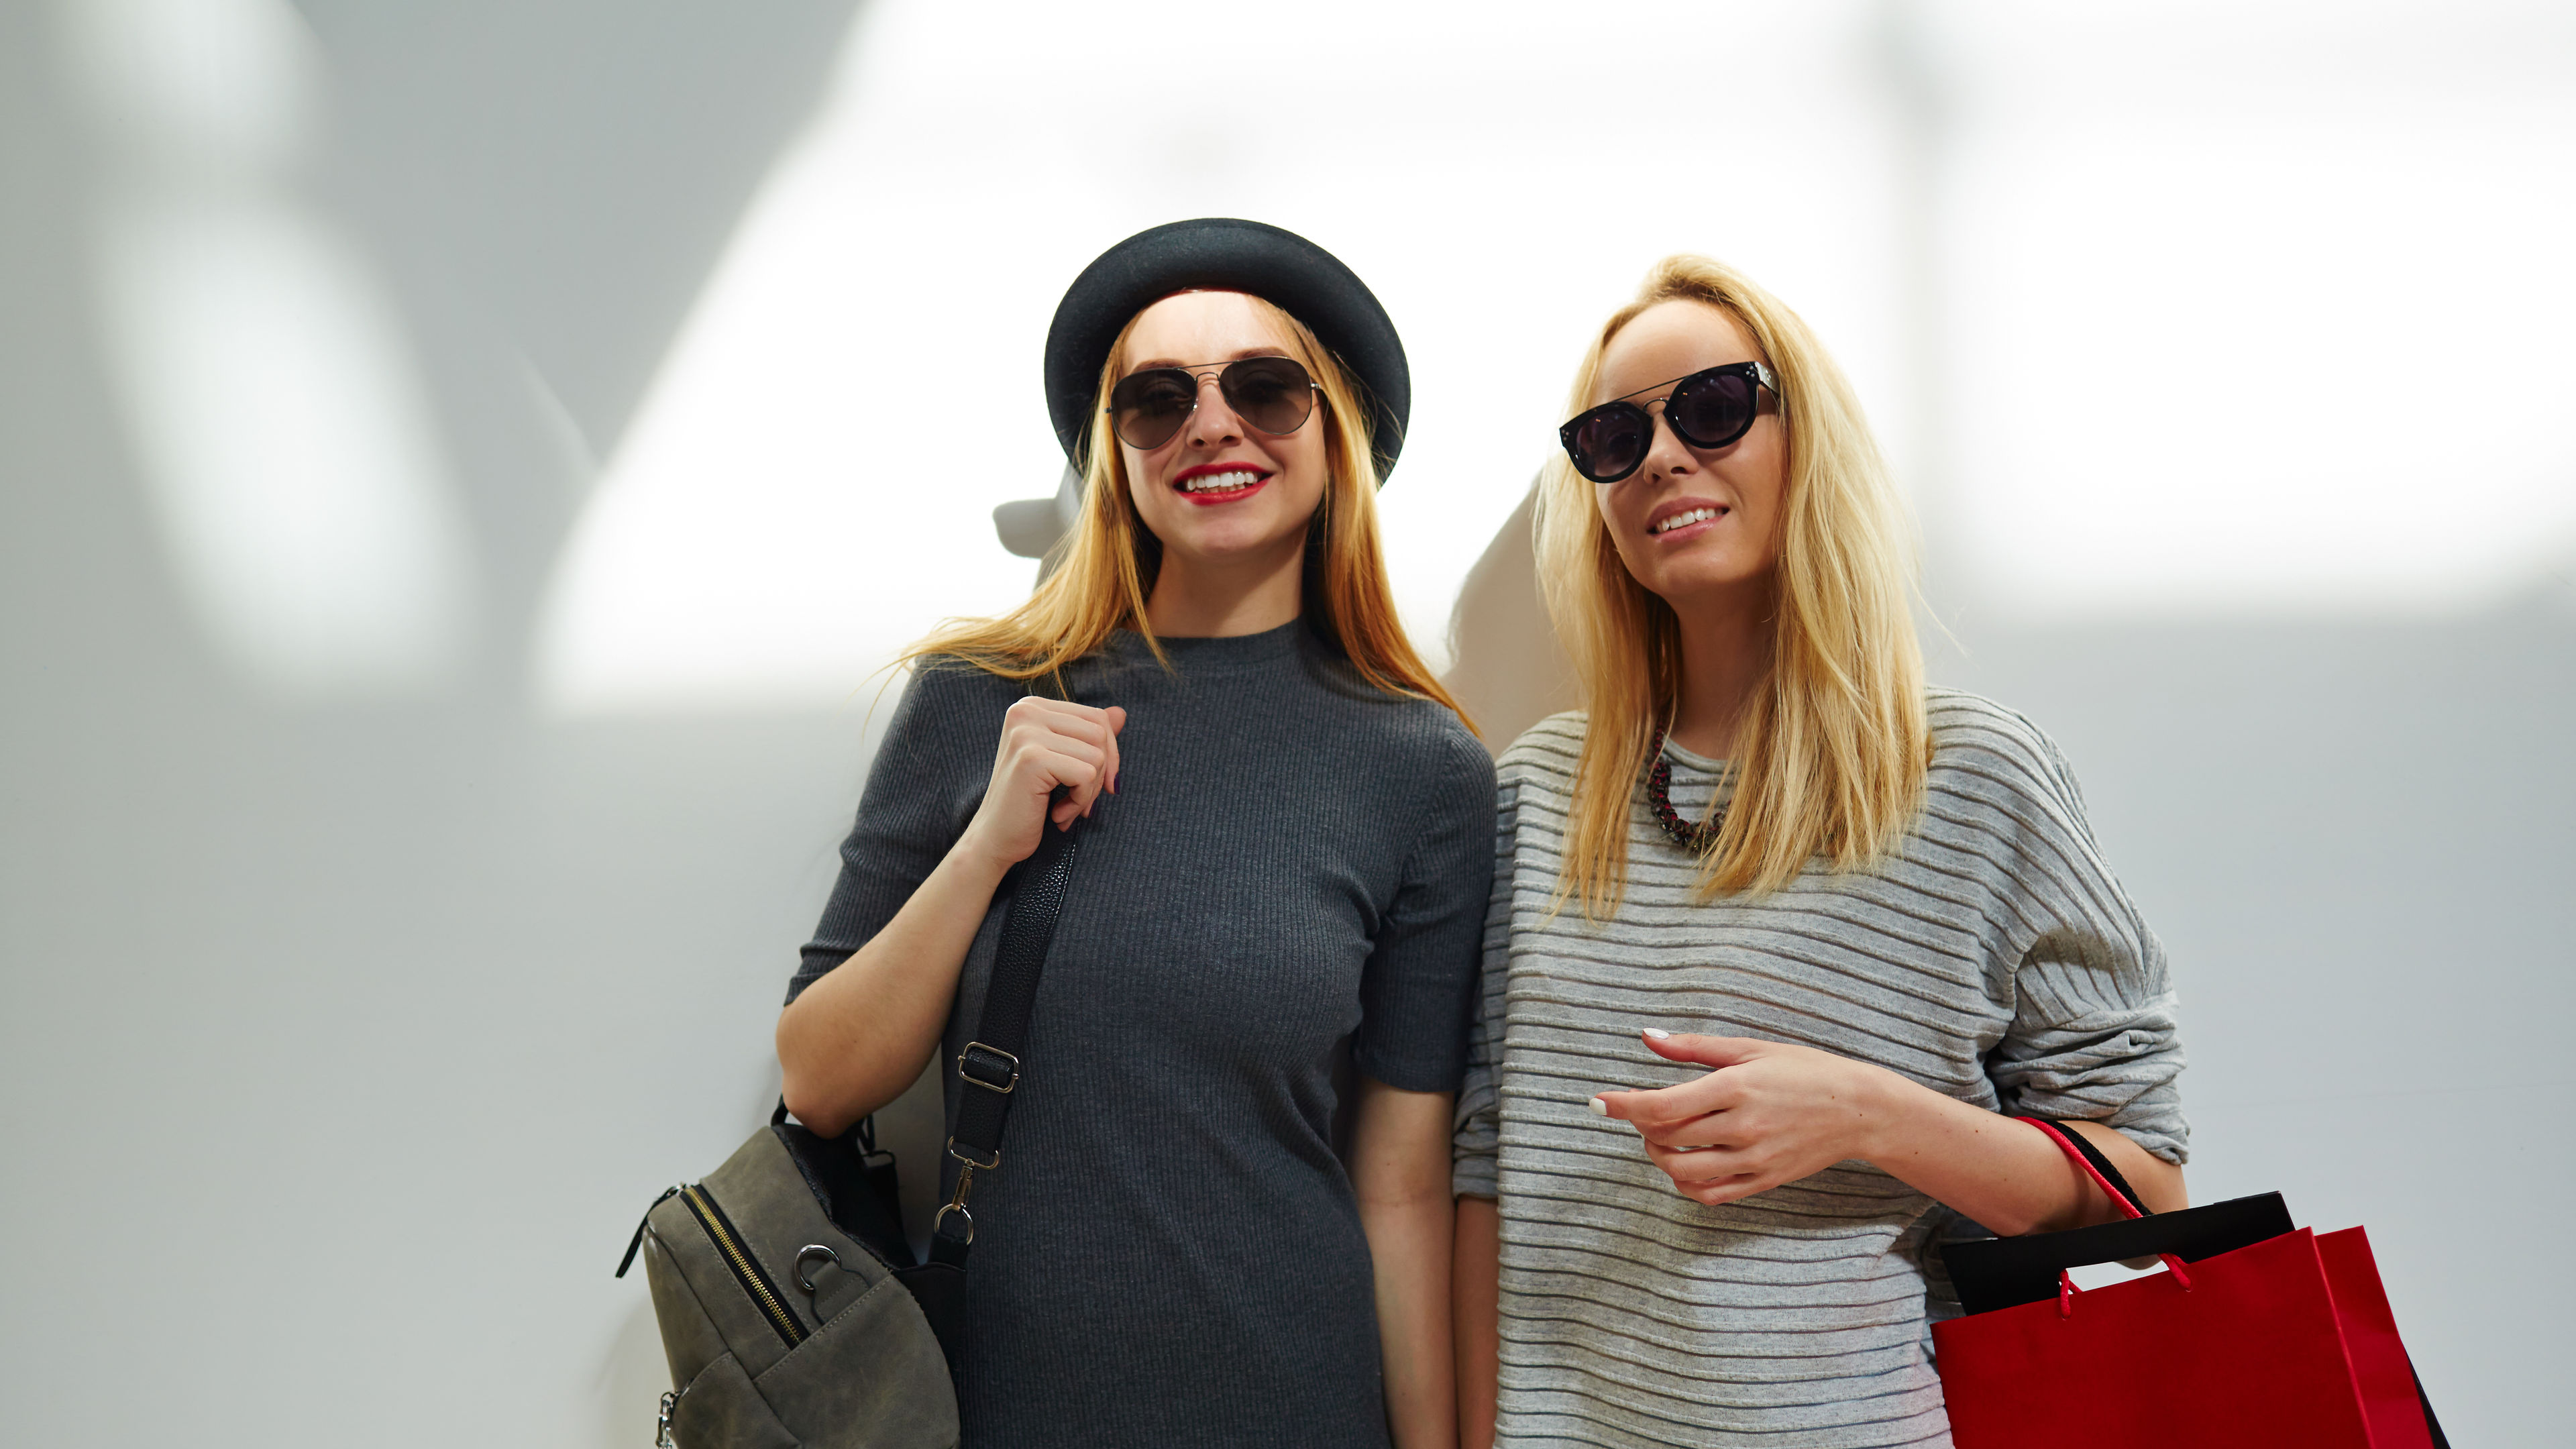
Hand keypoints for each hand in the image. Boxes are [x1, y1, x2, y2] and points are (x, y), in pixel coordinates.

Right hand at [955, 697, 1124, 871]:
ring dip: (1089, 792)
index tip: (1093, 784)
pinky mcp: (1031, 758)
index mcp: (1031, 706)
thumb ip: (1088, 736)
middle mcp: (1025, 711)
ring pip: (1097, 755)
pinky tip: (1057, 814)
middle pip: (1100, 734)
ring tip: (1065, 808)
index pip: (1096, 717)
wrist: (995, 839)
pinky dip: (1080, 802)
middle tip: (1078, 801)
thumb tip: (1121, 712)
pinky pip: (1086, 775)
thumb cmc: (1029, 802)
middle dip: (1100, 775)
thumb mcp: (1063, 762)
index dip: (1108, 754)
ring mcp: (1026, 732)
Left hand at [1591, 1033, 1899, 1207]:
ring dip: (1659, 1157)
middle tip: (1640, 1111)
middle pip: (1668, 1138)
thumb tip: (1647, 1036)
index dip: (1623, 1106)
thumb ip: (1693, 1047)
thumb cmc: (1803, 1070)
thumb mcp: (1749, 1048)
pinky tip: (1683, 1165)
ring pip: (1683, 1173)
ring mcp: (1753, 1159)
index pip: (1663, 1105)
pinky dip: (1685, 1184)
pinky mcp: (1763, 1180)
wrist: (1859, 1109)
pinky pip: (1711, 1195)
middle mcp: (1742, 1127)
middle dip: (1641, 1126)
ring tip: (1659, 1139)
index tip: (1597, 1102)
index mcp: (1736, 1088)